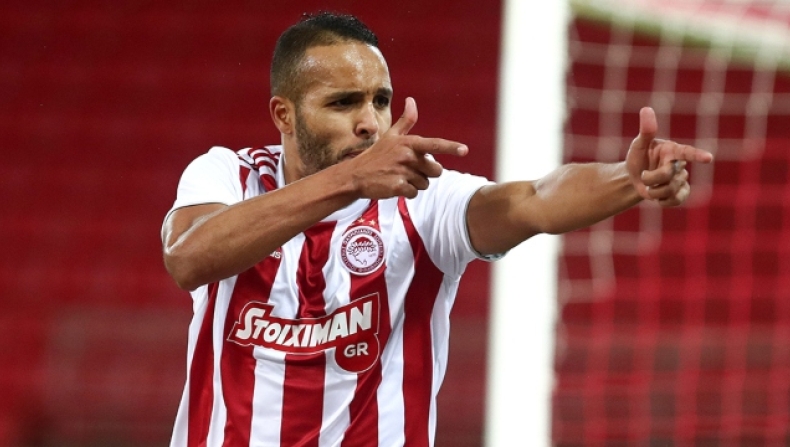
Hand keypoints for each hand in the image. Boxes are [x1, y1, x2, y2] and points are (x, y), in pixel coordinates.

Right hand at [346, 97, 467, 198]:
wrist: (356, 175)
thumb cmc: (376, 155)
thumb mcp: (391, 136)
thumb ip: (406, 121)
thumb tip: (412, 100)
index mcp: (409, 143)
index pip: (434, 144)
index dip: (451, 147)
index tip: (464, 150)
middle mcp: (408, 156)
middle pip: (436, 170)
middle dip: (426, 173)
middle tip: (409, 170)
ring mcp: (403, 172)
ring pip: (425, 184)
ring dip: (415, 183)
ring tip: (399, 177)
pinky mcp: (398, 187)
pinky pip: (414, 193)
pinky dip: (407, 193)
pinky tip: (395, 186)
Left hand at [626, 107, 713, 206]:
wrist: (634, 178)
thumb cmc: (638, 158)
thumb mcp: (639, 144)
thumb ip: (646, 130)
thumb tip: (646, 109)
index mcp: (673, 150)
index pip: (687, 152)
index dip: (697, 155)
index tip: (708, 158)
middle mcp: (680, 164)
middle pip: (669, 175)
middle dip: (651, 178)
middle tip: (643, 175)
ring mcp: (681, 179)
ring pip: (670, 190)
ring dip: (653, 191)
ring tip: (650, 185)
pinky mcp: (681, 193)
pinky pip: (676, 200)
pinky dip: (663, 201)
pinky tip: (658, 197)